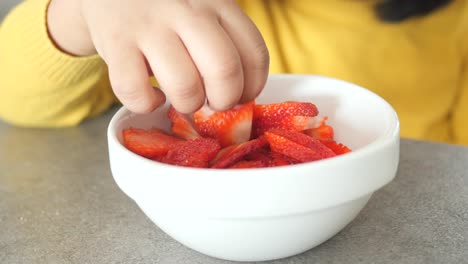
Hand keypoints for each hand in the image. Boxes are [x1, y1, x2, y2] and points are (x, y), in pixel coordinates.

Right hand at [47, 0, 268, 112]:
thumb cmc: (164, 8)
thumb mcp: (201, 7)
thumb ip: (222, 38)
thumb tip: (239, 93)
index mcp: (216, 2)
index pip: (254, 53)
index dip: (252, 87)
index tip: (240, 96)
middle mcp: (186, 9)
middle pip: (224, 70)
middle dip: (223, 101)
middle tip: (212, 103)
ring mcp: (149, 24)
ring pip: (184, 86)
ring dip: (186, 104)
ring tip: (181, 97)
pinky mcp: (115, 41)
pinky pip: (136, 91)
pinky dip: (146, 104)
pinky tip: (151, 95)